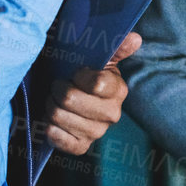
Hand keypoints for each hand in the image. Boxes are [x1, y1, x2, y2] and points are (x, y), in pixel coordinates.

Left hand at [43, 33, 140, 155]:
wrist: (68, 94)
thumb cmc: (80, 71)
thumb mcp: (97, 55)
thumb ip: (116, 46)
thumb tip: (135, 39)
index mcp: (118, 90)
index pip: (96, 84)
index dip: (78, 76)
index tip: (74, 72)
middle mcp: (112, 113)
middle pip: (70, 100)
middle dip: (57, 89)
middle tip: (57, 85)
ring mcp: (97, 132)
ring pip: (60, 117)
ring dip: (50, 106)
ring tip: (54, 100)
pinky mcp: (82, 146)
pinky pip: (61, 140)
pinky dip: (51, 130)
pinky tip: (52, 122)